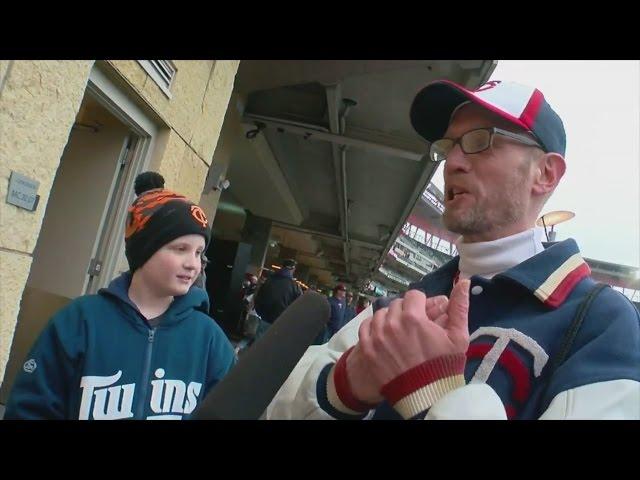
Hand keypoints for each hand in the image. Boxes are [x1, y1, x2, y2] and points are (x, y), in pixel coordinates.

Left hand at [345, 282, 468, 403]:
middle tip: (414, 327)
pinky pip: (366, 327)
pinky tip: (384, 337)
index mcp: (413, 317)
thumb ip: (459, 307)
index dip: (421, 304)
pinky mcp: (367, 348)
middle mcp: (392, 323)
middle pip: (397, 304)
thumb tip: (463, 282)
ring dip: (390, 319)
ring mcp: (377, 336)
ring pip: (381, 314)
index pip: (414, 295)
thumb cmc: (444, 366)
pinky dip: (374, 328)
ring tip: (400, 333)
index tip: (425, 316)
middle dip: (406, 311)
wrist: (425, 395)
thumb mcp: (458, 337)